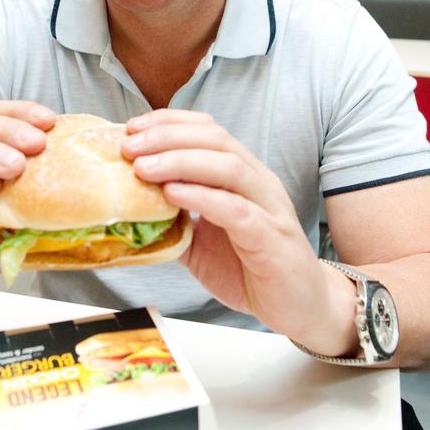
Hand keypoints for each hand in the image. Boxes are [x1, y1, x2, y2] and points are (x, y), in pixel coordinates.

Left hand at [122, 109, 356, 354]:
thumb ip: (173, 222)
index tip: (131, 129)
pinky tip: (173, 195)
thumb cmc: (252, 269)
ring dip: (180, 161)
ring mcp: (267, 207)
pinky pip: (237, 210)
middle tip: (129, 146)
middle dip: (167, 137)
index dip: (168, 123)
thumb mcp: (201, 242)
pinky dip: (202, 197)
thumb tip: (128, 211)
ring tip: (143, 167)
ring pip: (228, 167)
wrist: (300, 306)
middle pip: (215, 140)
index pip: (207, 130)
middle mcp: (257, 181)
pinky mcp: (271, 238)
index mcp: (242, 174)